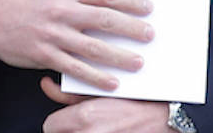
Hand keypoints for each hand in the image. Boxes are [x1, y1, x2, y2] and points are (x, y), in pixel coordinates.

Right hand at [0, 0, 154, 90]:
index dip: (130, 1)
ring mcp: (54, 34)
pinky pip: (76, 68)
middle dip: (131, 28)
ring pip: (94, 47)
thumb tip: (110, 1)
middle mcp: (63, 11)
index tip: (147, 7)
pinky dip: (96, 77)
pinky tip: (112, 82)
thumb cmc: (28, 1)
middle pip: (105, 20)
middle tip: (149, 35)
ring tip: (138, 62)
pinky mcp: (45, 55)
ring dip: (119, 56)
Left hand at [41, 77, 169, 132]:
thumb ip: (69, 91)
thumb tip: (47, 84)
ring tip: (96, 126)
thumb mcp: (101, 90)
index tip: (68, 117)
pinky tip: (106, 130)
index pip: (50, 126)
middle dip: (68, 129)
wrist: (165, 117)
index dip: (58, 121)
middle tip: (85, 122)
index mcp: (84, 116)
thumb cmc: (136, 101)